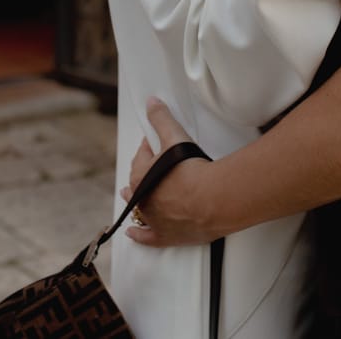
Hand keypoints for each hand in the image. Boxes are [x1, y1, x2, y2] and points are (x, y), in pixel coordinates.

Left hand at [121, 98, 219, 247]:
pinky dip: (139, 235)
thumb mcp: (174, 137)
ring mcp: (154, 220)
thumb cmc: (192, 170)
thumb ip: (162, 119)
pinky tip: (133, 234)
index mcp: (140, 176)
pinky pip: (147, 237)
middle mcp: (143, 200)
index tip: (156, 143)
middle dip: (142, 172)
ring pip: (140, 209)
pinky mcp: (167, 236)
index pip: (142, 156)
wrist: (212, 201)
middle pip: (138, 183)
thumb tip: (151, 102)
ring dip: (135, 201)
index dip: (149, 147)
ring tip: (128, 194)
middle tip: (148, 164)